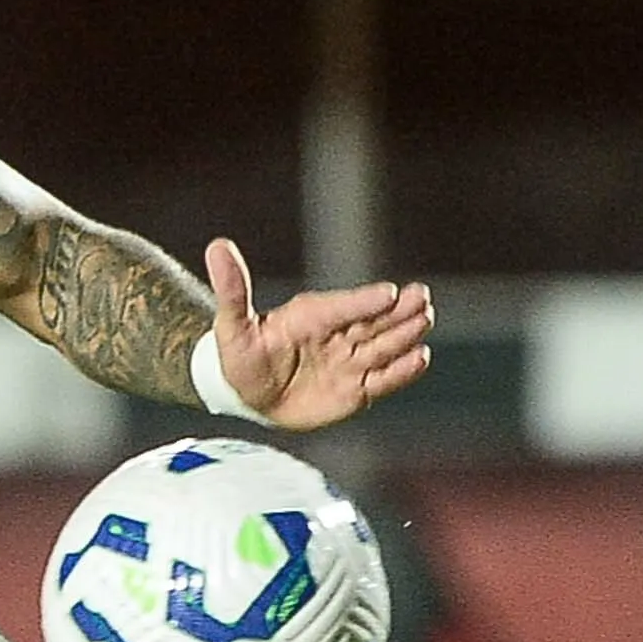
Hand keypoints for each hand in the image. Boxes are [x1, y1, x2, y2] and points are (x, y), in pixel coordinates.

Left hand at [206, 238, 430, 431]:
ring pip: (383, 346)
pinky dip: (400, 372)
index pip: (342, 306)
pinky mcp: (356, 390)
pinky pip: (382, 380)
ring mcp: (349, 361)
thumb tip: (217, 246)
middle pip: (373, 321)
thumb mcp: (232, 325)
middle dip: (398, 311)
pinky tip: (420, 358)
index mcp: (311, 315)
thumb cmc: (241, 355)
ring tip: (424, 320)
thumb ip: (232, 290)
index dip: (364, 301)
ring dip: (405, 335)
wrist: (248, 395)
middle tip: (421, 298)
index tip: (387, 293)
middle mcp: (337, 334)